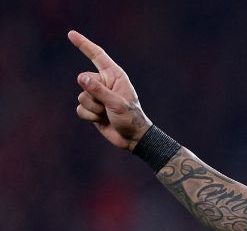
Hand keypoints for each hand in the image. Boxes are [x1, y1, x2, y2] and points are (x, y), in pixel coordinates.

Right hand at [68, 30, 151, 150]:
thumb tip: (80, 77)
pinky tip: (101, 120)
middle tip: (109, 106)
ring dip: (94, 109)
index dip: (84, 45)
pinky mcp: (91, 108)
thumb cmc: (130, 118)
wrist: (133, 138)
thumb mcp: (116, 103)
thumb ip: (98, 90)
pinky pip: (80, 109)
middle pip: (84, 80)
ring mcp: (96, 95)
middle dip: (94, 95)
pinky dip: (89, 116)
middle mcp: (104, 83)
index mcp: (114, 76)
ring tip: (108, 114)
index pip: (97, 56)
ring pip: (81, 96)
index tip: (71, 34)